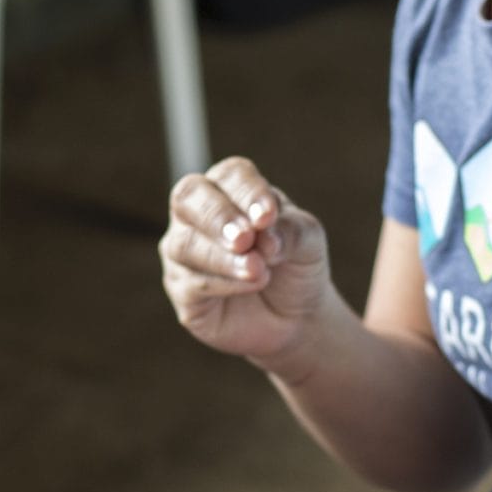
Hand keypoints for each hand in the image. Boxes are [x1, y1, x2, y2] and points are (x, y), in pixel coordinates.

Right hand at [158, 157, 333, 365]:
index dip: (247, 192)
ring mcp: (184, 251)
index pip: (230, 175)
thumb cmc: (296, 264)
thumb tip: (264, 236)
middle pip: (188, 196)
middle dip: (217, 216)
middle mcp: (199, 214)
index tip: (268, 217)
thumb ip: (290, 230)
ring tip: (258, 270)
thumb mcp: (309, 241)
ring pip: (185, 244)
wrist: (296, 315)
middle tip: (245, 239)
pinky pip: (190, 283)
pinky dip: (224, 284)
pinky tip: (251, 285)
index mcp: (232, 189)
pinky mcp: (182, 291)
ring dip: (223, 258)